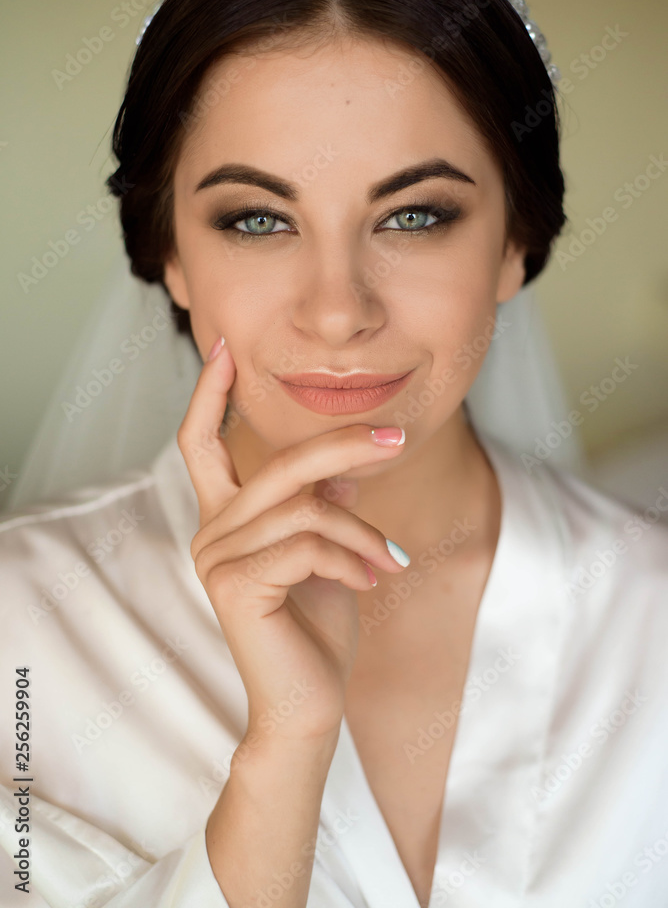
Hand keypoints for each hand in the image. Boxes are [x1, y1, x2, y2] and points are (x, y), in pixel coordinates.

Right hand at [177, 337, 407, 744]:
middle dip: (344, 445)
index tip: (223, 346)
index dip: (209, 393)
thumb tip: (344, 473)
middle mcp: (211, 531)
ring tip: (391, 562)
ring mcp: (216, 557)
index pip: (201, 443)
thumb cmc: (317, 629)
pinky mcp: (234, 585)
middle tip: (400, 440)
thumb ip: (322, 508)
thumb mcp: (327, 554)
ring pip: (306, 508)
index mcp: (227, 518)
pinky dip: (350, 557)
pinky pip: (307, 543)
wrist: (308, 705)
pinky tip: (368, 582)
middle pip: (280, 464)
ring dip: (362, 533)